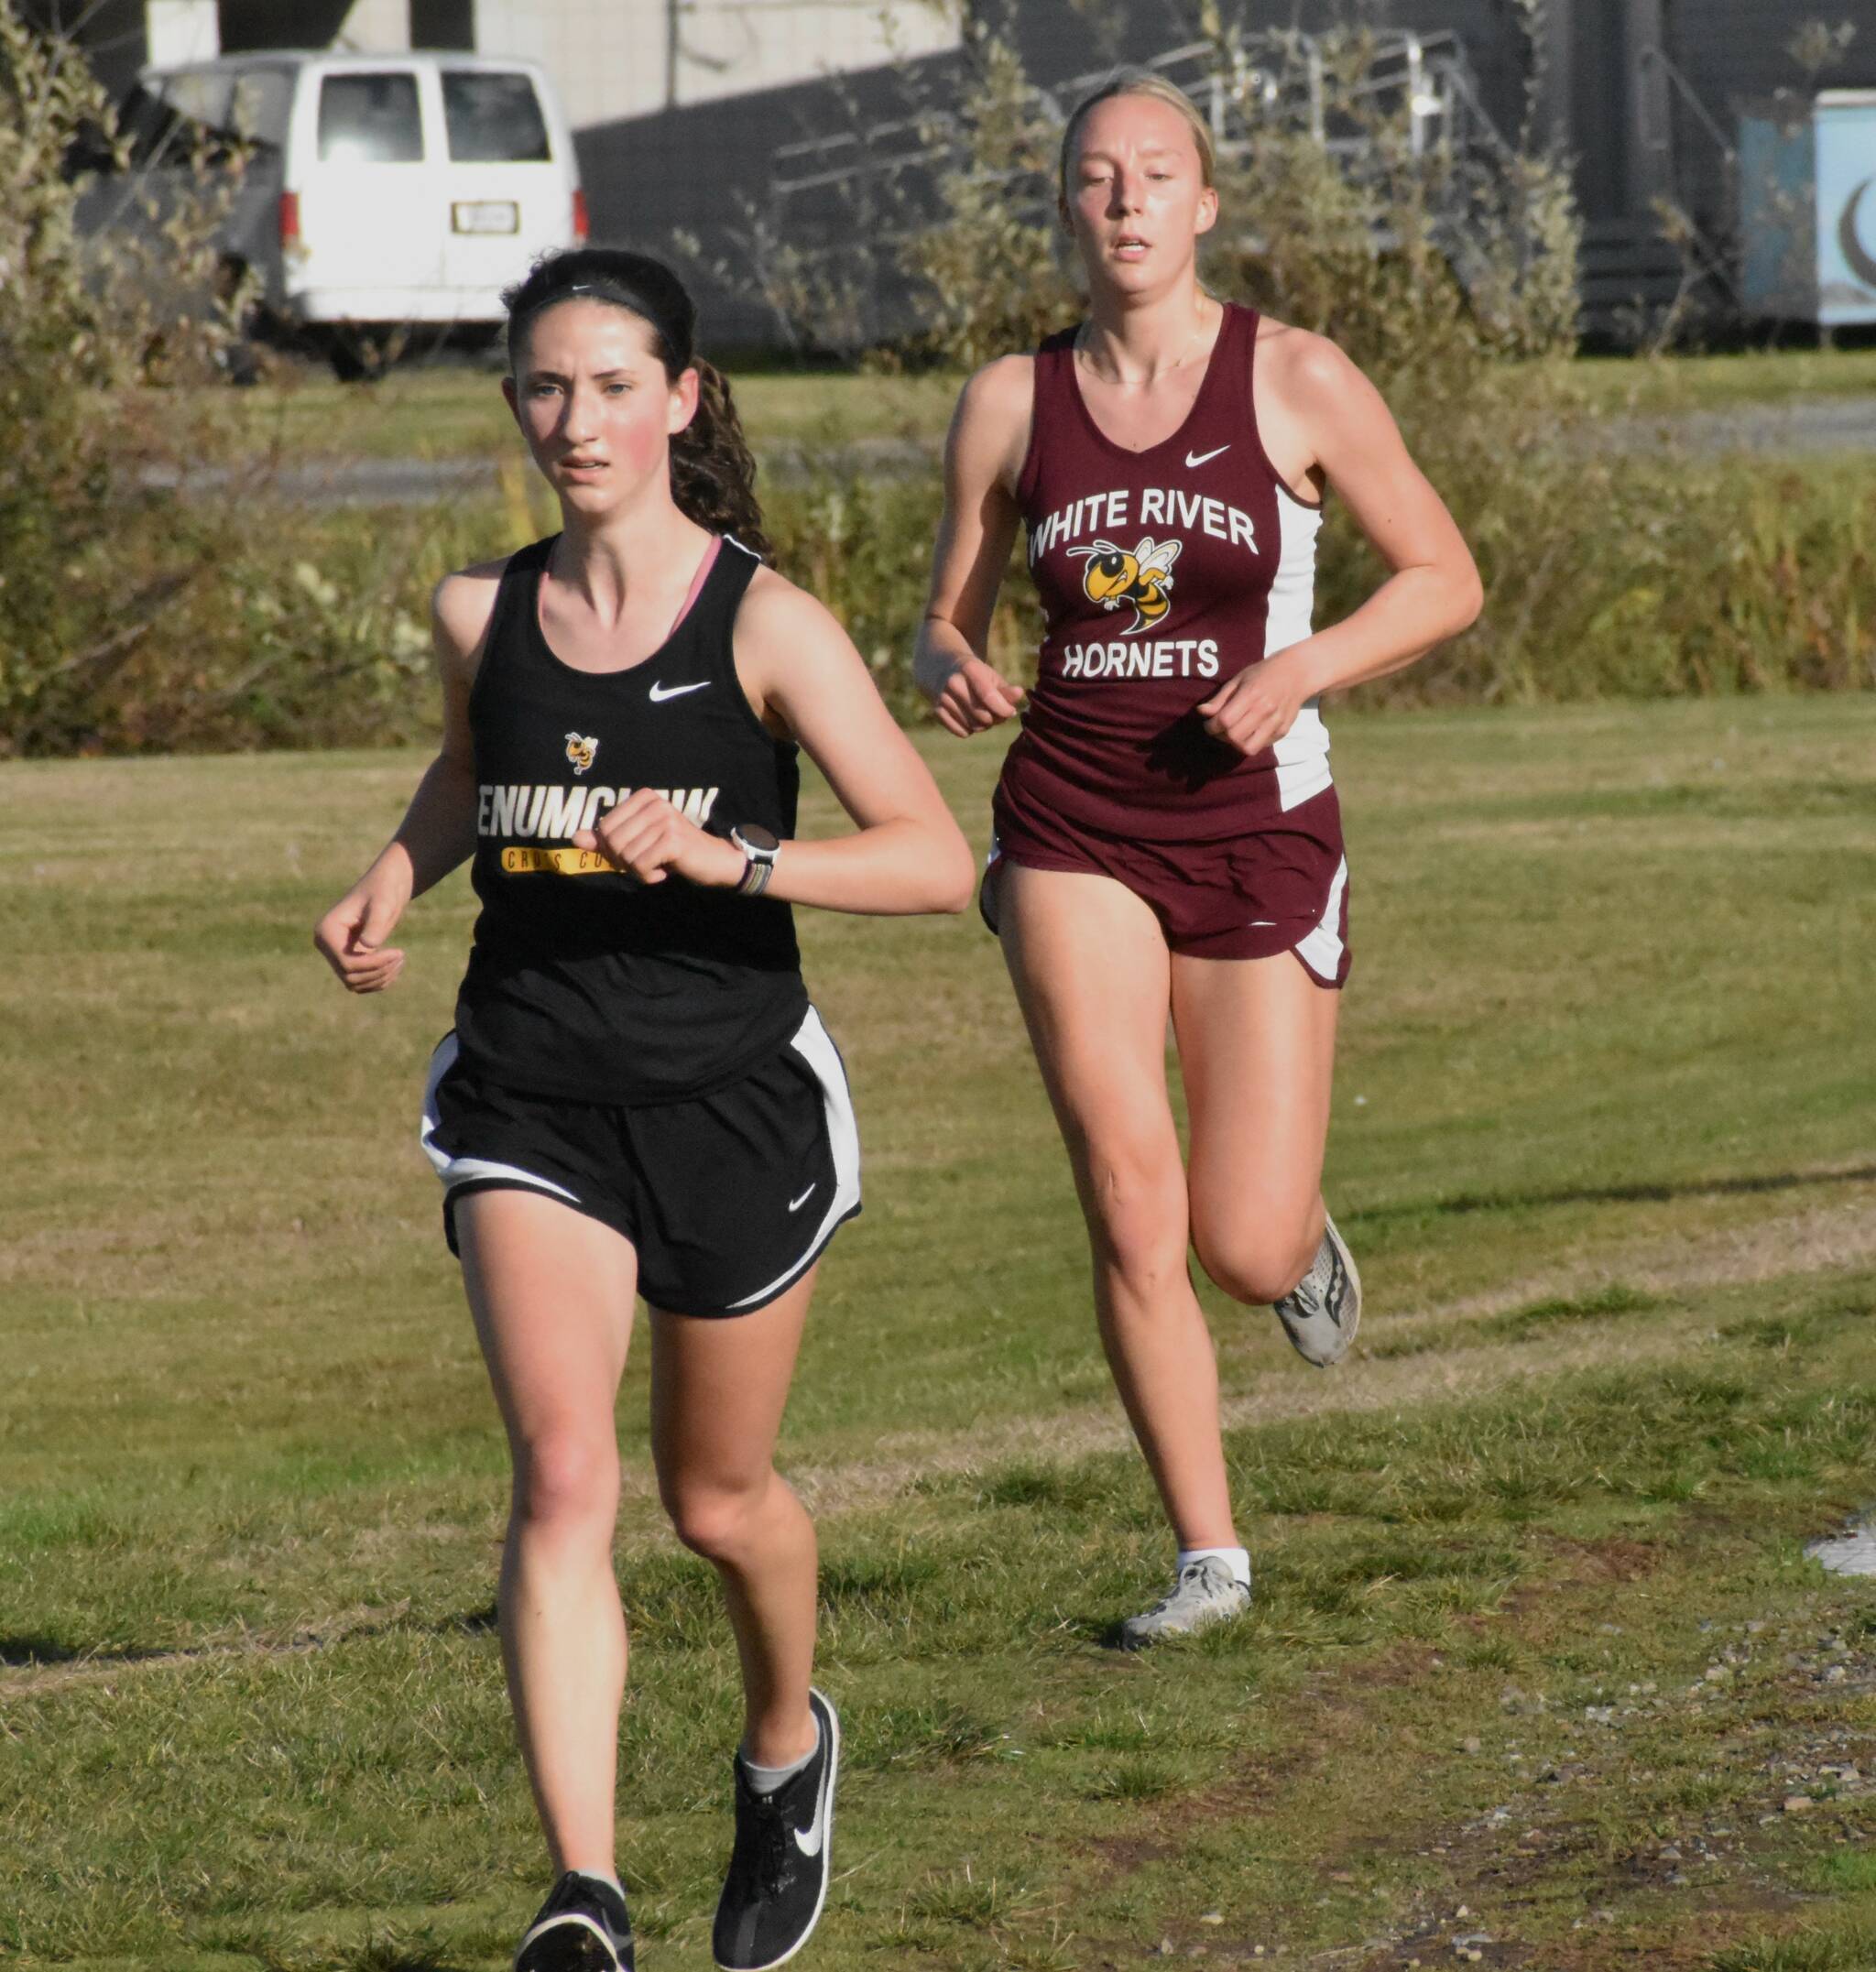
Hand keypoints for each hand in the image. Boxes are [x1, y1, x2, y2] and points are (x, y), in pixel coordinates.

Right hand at [314, 867, 408, 992]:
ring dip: (380, 978)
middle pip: (349, 976)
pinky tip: (395, 965)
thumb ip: (376, 923)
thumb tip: (367, 946)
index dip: (374, 964)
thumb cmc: (384, 891)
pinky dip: (378, 980)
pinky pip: (360, 983)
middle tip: (401, 956)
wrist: (386, 887)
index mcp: (326, 930)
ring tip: (400, 960)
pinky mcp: (346, 960)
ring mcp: (334, 954)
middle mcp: (325, 944)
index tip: (399, 953)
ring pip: (354, 983)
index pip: (347, 963)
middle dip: (378, 971)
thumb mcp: (383, 905)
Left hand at [572, 788, 746, 887]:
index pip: (605, 827)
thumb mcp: (637, 842)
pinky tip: (664, 872)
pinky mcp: (672, 839)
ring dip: (639, 870)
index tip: (636, 853)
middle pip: (613, 841)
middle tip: (647, 863)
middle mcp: (654, 803)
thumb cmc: (673, 852)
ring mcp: (664, 820)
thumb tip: (575, 838)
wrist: (714, 861)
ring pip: (626, 856)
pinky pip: (640, 865)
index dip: (613, 849)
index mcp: (644, 798)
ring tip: (657, 866)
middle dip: (625, 861)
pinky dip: (648, 876)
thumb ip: (607, 839)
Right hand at [930, 654, 1025, 737]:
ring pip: (973, 726)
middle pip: (983, 716)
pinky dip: (970, 730)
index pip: (988, 696)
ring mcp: (943, 698)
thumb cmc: (974, 674)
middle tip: (997, 713)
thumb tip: (1019, 694)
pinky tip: (970, 718)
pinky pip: (961, 732)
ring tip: (984, 714)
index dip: (1003, 709)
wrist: (942, 668)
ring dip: (983, 725)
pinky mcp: (937, 711)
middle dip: (995, 719)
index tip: (1010, 711)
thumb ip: (1005, 689)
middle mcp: (953, 683)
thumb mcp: (991, 676)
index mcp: (969, 669)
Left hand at [1195, 650, 1312, 757]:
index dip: (1211, 726)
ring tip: (1233, 733)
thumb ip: (1220, 698)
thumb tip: (1202, 712)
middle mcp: (1266, 710)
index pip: (1225, 721)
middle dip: (1221, 736)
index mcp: (1252, 694)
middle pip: (1235, 737)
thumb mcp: (1239, 679)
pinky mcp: (1284, 730)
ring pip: (1249, 748)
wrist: (1297, 673)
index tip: (1209, 724)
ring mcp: (1276, 722)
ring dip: (1235, 744)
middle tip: (1219, 730)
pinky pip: (1261, 746)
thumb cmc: (1263, 673)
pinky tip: (1248, 731)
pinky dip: (1250, 742)